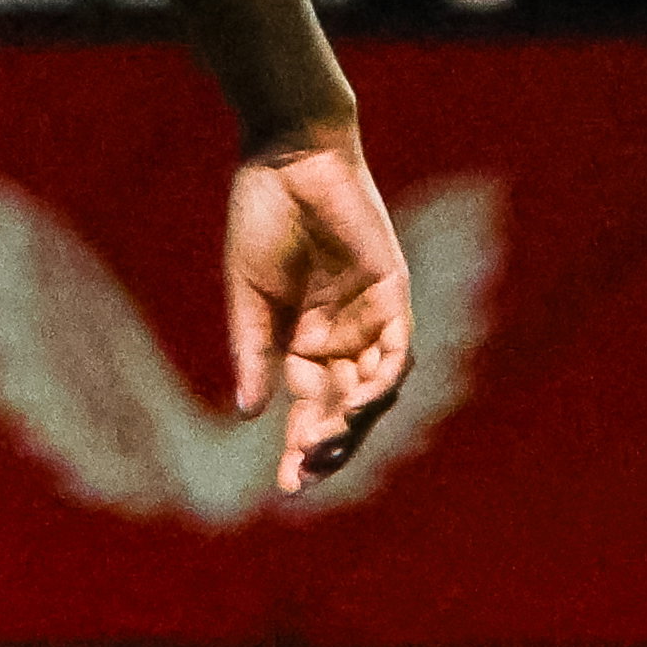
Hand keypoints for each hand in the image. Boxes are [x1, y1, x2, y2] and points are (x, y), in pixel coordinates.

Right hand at [224, 128, 411, 494]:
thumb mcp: (248, 295)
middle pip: (346, 411)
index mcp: (304, 342)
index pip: (310, 410)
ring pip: (375, 390)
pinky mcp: (393, 293)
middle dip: (330, 447)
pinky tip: (360, 404)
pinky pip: (397, 351)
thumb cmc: (262, 218)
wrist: (288, 158)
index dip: (300, 449)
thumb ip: (254, 352)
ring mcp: (371, 318)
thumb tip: (249, 414)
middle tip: (307, 474)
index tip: (286, 488)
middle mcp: (343, 338)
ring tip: (327, 446)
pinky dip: (383, 381)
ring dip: (356, 423)